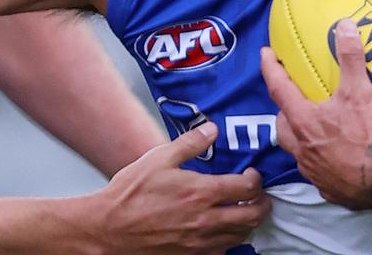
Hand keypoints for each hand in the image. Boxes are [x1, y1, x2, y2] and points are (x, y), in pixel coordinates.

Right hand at [93, 121, 268, 253]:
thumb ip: (189, 144)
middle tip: (259, 196)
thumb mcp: (158, 158)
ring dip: (248, 223)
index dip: (256, 180)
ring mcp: (200, 242)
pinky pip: (222, 251)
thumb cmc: (130, 193)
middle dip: (262, 204)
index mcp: (200, 192)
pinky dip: (229, 241)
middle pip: (252, 216)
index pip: (247, 188)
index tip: (252, 174)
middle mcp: (206, 219)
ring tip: (244, 211)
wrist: (109, 228)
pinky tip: (222, 231)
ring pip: (241, 236)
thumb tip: (211, 129)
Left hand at [259, 19, 371, 210]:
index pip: (278, 88)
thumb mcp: (359, 93)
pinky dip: (319, 159)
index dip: (270, 68)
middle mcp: (300, 146)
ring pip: (295, 149)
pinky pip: (316, 169)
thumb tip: (344, 26)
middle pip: (282, 123)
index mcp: (302, 120)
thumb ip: (350, 59)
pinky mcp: (326, 186)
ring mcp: (311, 168)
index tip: (266, 54)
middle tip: (293, 98)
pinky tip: (333, 155)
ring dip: (299, 136)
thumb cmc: (365, 137)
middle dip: (284, 109)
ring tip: (313, 126)